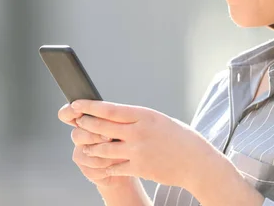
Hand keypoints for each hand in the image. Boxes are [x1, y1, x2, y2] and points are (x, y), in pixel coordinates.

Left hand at [70, 100, 217, 188]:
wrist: (196, 162)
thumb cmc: (179, 138)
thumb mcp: (158, 120)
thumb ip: (136, 119)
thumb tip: (114, 116)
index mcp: (144, 115)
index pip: (110, 109)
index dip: (89, 107)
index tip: (76, 104)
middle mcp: (138, 132)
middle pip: (102, 127)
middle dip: (85, 125)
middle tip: (77, 122)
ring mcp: (137, 151)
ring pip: (103, 149)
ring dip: (91, 147)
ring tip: (85, 145)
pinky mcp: (139, 168)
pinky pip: (114, 167)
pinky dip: (105, 166)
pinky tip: (100, 164)